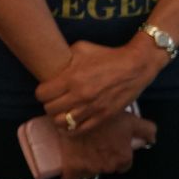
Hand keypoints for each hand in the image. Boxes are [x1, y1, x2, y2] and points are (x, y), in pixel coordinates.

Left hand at [36, 39, 165, 133]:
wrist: (136, 66)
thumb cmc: (108, 55)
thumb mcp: (82, 48)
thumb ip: (65, 58)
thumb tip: (53, 65)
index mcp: (72, 78)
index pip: (42, 94)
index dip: (42, 92)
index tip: (47, 90)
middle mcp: (80, 95)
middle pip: (49, 109)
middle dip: (50, 104)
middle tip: (56, 100)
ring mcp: (91, 108)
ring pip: (61, 122)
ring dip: (59, 117)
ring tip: (63, 111)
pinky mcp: (102, 117)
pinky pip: (79, 130)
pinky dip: (71, 128)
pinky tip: (72, 122)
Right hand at [55, 110, 157, 178]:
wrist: (78, 116)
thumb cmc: (107, 119)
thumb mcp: (132, 121)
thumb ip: (147, 131)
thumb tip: (152, 140)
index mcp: (123, 159)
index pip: (124, 165)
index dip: (119, 155)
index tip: (113, 147)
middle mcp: (108, 167)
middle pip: (108, 167)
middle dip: (105, 159)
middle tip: (98, 144)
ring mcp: (90, 170)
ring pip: (91, 171)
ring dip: (89, 164)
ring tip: (85, 148)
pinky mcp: (72, 170)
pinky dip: (70, 177)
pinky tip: (70, 171)